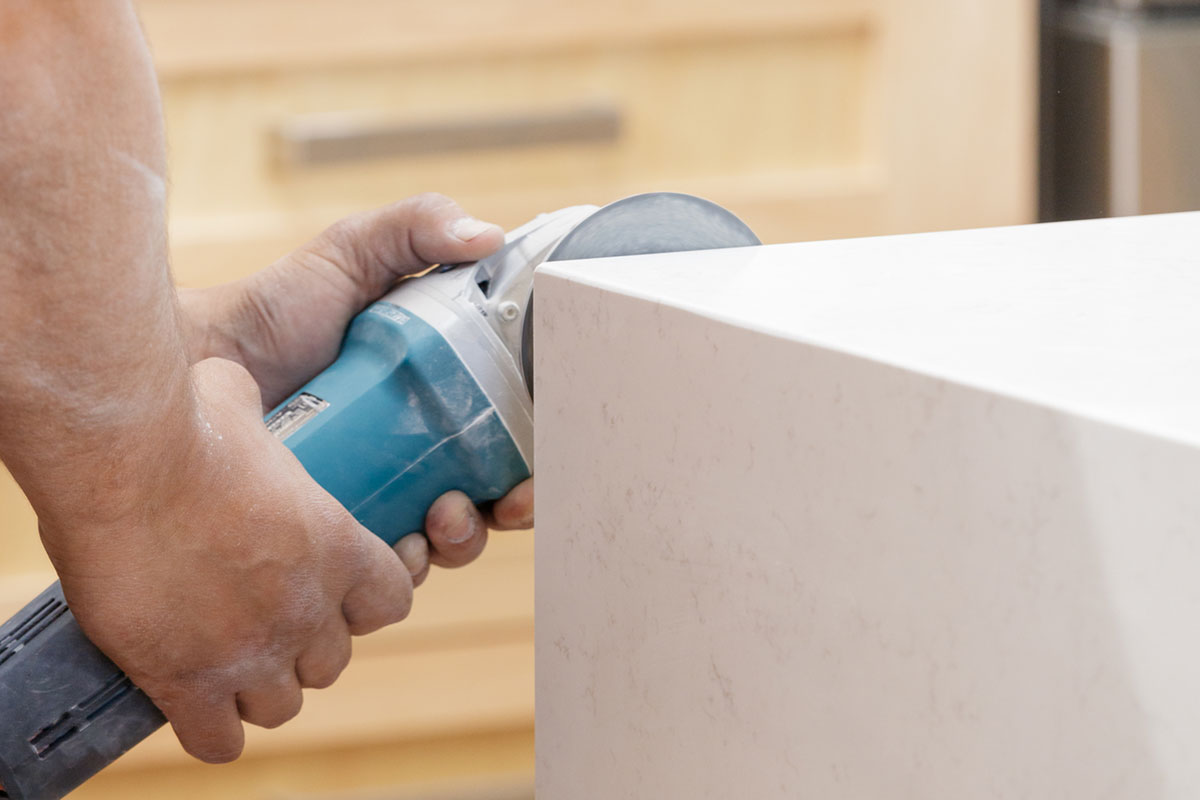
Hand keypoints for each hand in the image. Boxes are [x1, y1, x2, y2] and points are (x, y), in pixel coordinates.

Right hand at [40, 358, 413, 762]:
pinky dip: (211, 730)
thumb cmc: (187, 421)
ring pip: (283, 705)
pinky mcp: (187, 681)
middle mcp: (308, 608)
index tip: (337, 591)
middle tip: (269, 621)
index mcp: (339, 548)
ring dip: (263, 689)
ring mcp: (252, 651)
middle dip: (307, 646)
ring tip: (230, 663)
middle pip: (334, 660)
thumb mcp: (244, 403)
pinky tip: (193, 705)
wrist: (124, 462)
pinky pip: (218, 741)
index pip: (393, 601)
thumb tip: (237, 388)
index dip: (366, 601)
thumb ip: (260, 411)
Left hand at [180, 194, 533, 582]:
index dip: (532, 456)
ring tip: (443, 516)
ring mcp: (375, 499)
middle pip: (489, 498)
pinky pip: (385, 574)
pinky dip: (408, 569)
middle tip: (497, 502)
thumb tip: (492, 237)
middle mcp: (414, 453)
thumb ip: (417, 226)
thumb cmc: (270, 312)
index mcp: (436, 396)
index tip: (535, 465)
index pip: (504, 434)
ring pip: (445, 542)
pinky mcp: (334, 539)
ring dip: (463, 541)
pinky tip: (399, 547)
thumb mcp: (350, 255)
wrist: (194, 368)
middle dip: (508, 512)